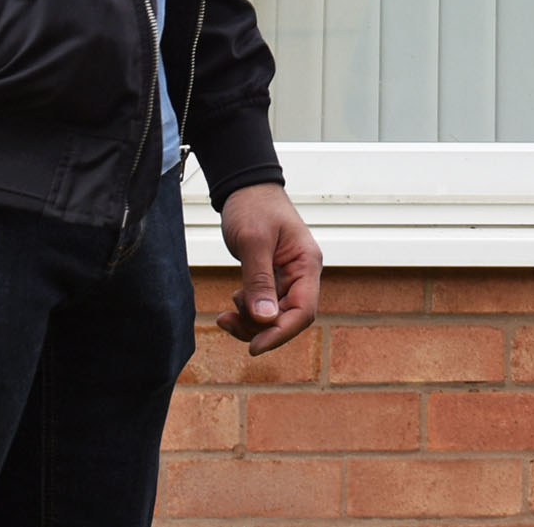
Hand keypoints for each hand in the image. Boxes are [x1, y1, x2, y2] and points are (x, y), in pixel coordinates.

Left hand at [213, 184, 321, 354]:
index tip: (253, 347)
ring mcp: (288, 276)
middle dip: (260, 328)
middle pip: (288, 317)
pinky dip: (247, 311)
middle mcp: (302, 273)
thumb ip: (259, 280)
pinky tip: (231, 304)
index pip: (303, 311)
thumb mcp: (253, 241)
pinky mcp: (273, 277)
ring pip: (274, 315)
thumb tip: (264, 319)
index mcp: (307, 263)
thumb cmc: (252, 206)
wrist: (244, 186)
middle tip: (228, 323)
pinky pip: (264, 305)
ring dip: (250, 322)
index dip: (280, 333)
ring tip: (226, 314)